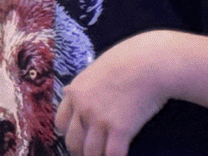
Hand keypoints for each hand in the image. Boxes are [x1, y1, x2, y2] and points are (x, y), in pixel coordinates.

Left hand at [56, 33, 171, 155]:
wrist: (146, 63)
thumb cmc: (125, 62)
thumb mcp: (94, 70)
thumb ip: (81, 85)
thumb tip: (68, 92)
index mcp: (75, 92)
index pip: (60, 123)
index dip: (69, 134)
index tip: (79, 139)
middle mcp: (83, 107)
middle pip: (73, 141)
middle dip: (81, 151)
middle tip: (92, 153)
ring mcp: (100, 119)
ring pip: (90, 153)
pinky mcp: (120, 129)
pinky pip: (112, 155)